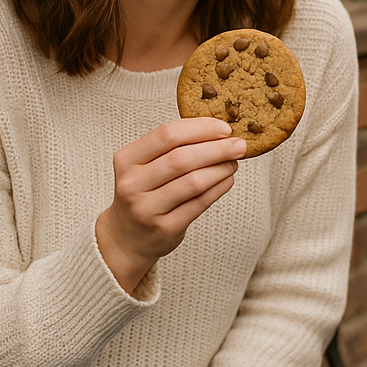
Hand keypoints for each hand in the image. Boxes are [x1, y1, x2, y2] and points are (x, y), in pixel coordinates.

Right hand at [96, 118, 245, 293]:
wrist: (128, 237)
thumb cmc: (145, 192)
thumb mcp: (145, 165)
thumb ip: (173, 147)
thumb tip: (219, 131)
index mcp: (127, 159)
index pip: (167, 135)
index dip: (200, 128)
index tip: (225, 128)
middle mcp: (132, 184)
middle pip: (181, 158)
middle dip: (217, 148)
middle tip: (239, 145)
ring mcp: (147, 209)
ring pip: (193, 181)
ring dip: (221, 169)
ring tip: (234, 162)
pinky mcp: (165, 228)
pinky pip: (200, 203)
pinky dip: (219, 188)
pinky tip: (227, 179)